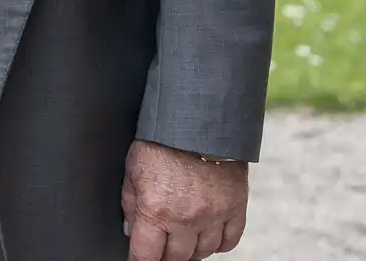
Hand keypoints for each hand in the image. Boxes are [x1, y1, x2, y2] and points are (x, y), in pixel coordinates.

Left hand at [122, 140, 248, 260]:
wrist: (199, 119)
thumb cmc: (160, 141)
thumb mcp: (133, 168)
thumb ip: (130, 202)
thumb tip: (132, 229)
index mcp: (155, 209)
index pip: (146, 255)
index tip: (138, 260)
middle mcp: (185, 219)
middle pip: (176, 258)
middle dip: (165, 255)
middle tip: (160, 246)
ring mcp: (213, 216)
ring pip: (202, 253)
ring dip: (190, 250)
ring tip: (182, 238)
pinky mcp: (235, 208)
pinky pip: (229, 242)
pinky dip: (218, 243)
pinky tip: (207, 235)